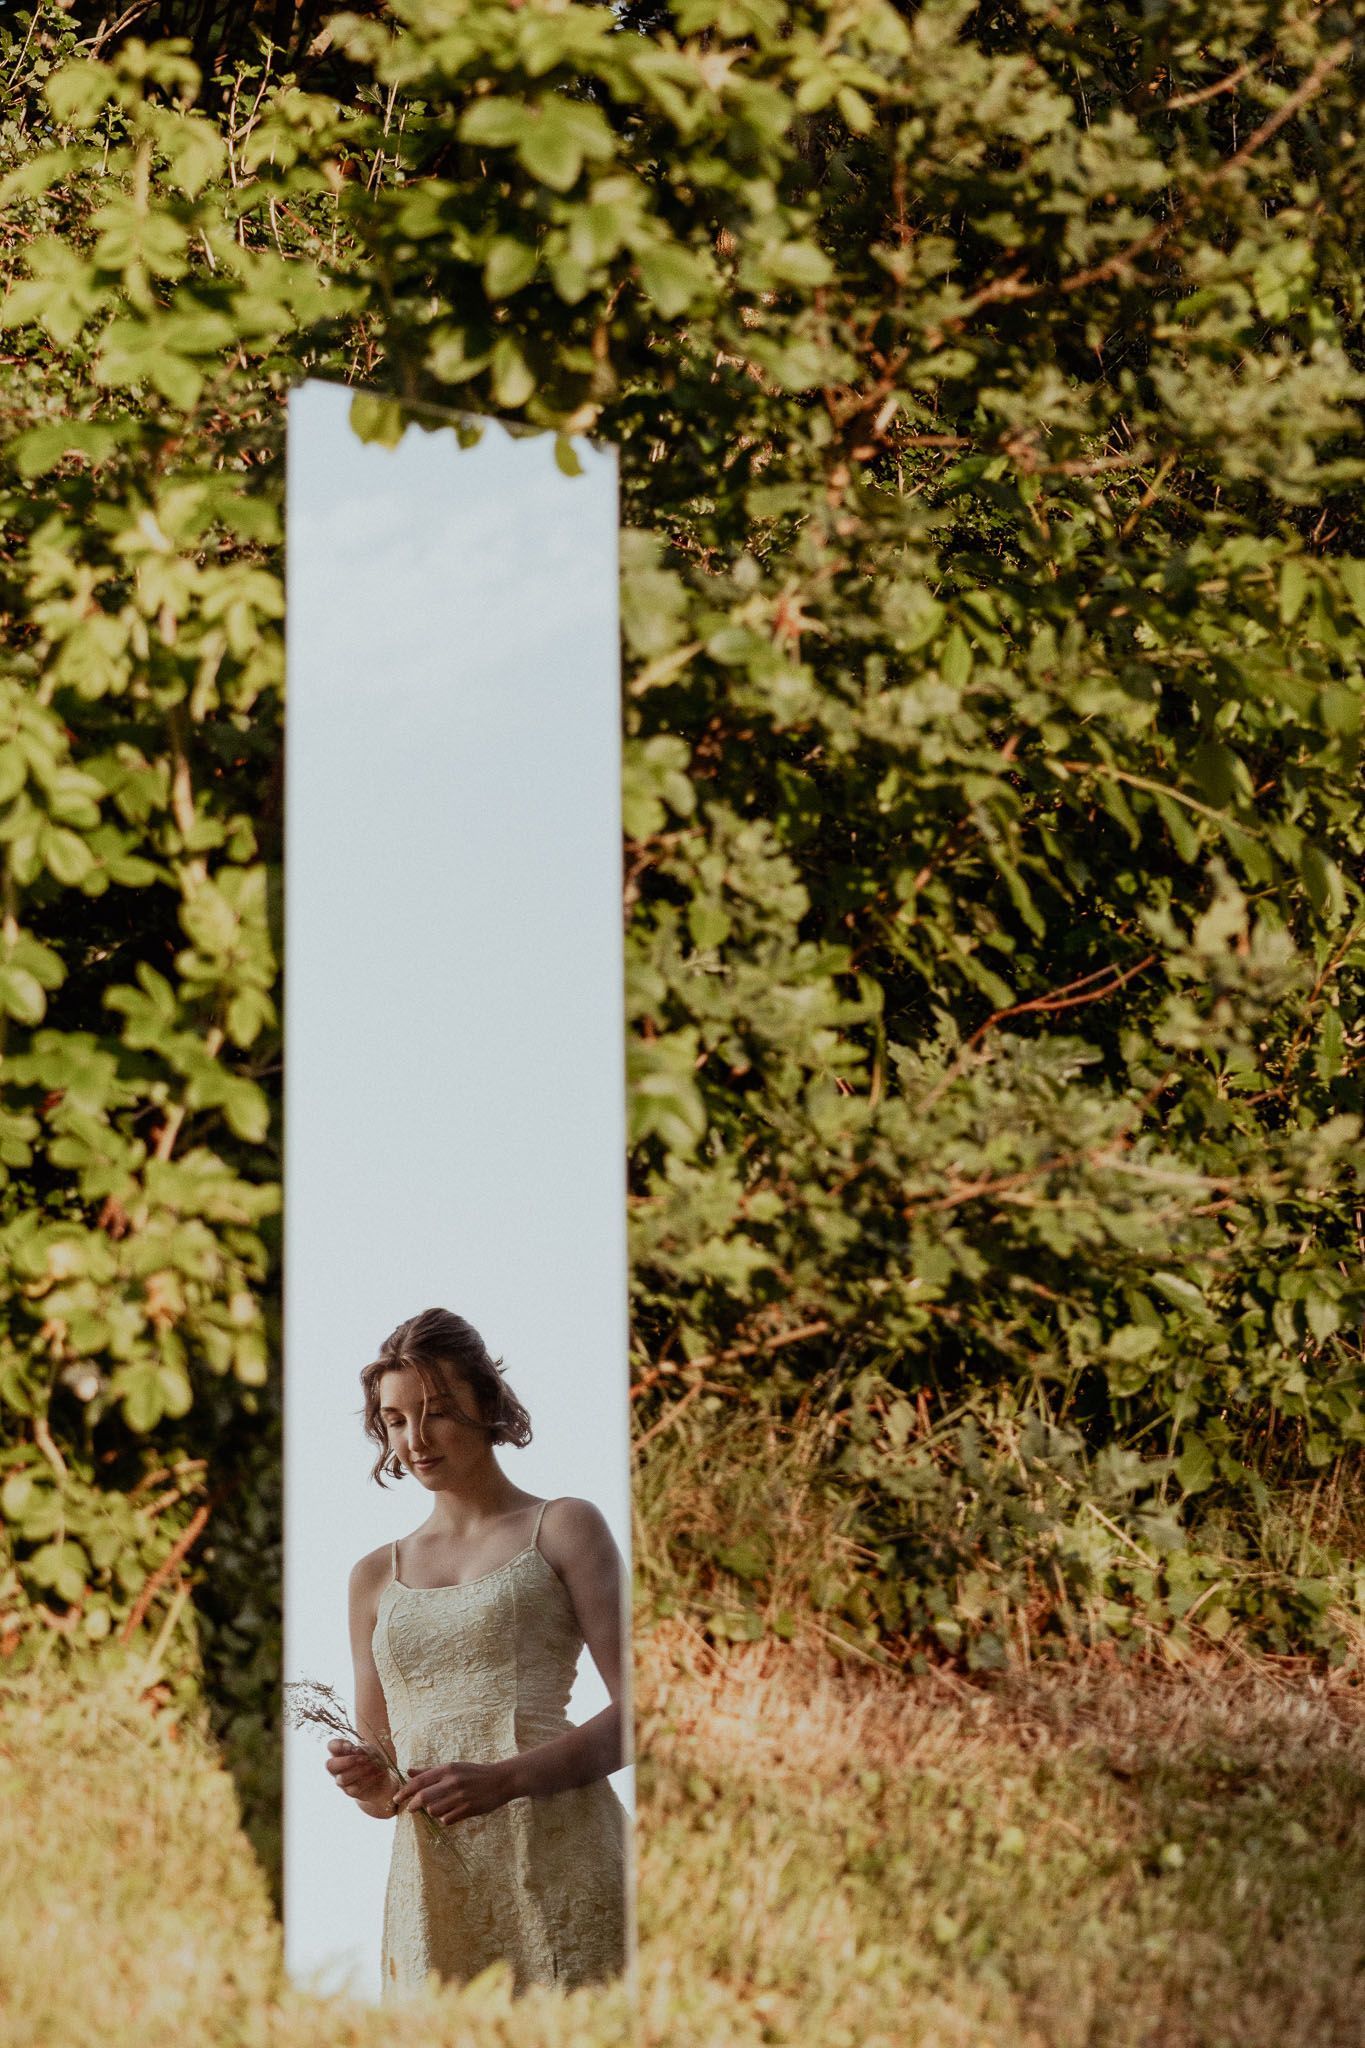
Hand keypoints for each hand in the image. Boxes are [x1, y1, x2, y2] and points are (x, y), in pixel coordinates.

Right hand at [326, 1737, 394, 1813]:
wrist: (381, 1782)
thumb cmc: (373, 1761)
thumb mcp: (371, 1751)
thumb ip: (363, 1750)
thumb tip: (356, 1750)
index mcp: (341, 1753)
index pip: (331, 1746)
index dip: (337, 1745)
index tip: (350, 1745)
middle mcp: (338, 1768)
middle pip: (330, 1765)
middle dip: (346, 1761)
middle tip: (362, 1758)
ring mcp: (343, 1781)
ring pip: (342, 1778)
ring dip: (359, 1771)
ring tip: (371, 1766)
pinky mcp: (350, 1792)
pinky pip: (355, 1788)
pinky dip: (367, 1780)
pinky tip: (376, 1774)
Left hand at [392, 1758, 511, 1825]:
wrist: (501, 1780)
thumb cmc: (474, 1773)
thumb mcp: (453, 1767)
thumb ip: (430, 1771)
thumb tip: (408, 1771)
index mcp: (448, 1769)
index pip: (420, 1781)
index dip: (405, 1791)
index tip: (395, 1799)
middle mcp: (453, 1782)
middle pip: (423, 1798)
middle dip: (413, 1805)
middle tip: (410, 1808)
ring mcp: (461, 1796)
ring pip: (434, 1810)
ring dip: (432, 1812)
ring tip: (437, 1808)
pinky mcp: (468, 1809)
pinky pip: (447, 1819)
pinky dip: (445, 1818)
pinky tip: (450, 1813)